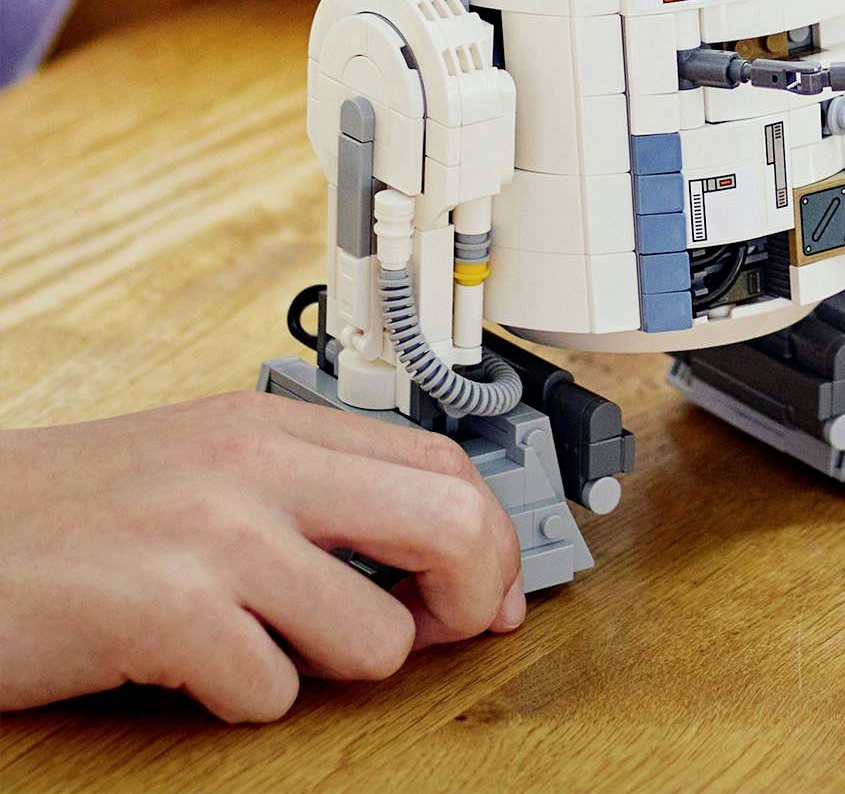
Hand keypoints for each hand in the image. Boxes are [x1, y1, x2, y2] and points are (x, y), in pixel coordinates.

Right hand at [0, 390, 524, 721]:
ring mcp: (219, 536)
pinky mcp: (169, 612)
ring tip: (266, 649)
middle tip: (443, 634)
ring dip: (335, 668)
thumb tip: (420, 555)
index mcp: (275, 426)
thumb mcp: (204, 468)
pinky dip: (241, 701)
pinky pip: (272, 693)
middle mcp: (259, 466)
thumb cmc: (66, 517)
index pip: (444, 464)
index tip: (493, 589)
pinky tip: (189, 670)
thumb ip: (305, 494)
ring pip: (378, 634)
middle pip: (451, 522)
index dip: (491, 538)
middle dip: (471, 595)